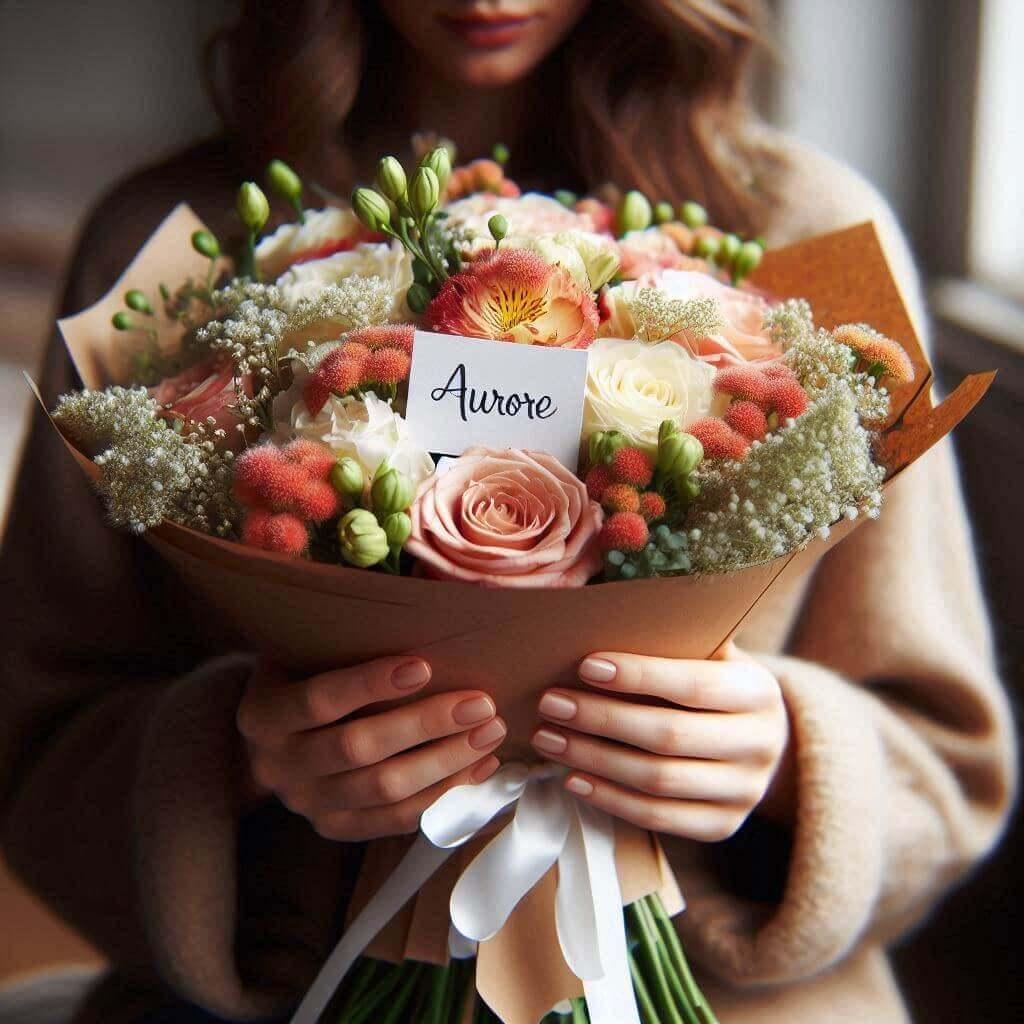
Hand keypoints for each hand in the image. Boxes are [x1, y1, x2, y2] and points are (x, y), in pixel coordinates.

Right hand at [237, 657, 505, 840]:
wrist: (276, 737)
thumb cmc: (305, 675)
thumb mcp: (304, 651)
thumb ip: (342, 639)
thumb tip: (414, 606)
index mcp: (263, 715)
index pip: (319, 700)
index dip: (370, 684)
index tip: (424, 666)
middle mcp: (278, 765)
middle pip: (358, 749)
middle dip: (425, 724)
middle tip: (480, 703)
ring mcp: (308, 803)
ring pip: (384, 790)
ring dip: (445, 761)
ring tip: (489, 732)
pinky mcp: (337, 827)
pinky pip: (397, 820)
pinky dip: (444, 794)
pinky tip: (480, 767)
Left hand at [531, 644, 791, 840]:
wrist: (754, 740)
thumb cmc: (712, 682)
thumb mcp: (709, 654)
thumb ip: (672, 640)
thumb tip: (599, 618)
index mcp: (758, 692)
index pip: (693, 684)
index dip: (638, 676)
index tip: (585, 666)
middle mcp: (760, 745)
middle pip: (669, 736)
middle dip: (602, 719)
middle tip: (552, 703)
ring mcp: (744, 792)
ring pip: (657, 781)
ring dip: (594, 759)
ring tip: (549, 738)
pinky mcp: (722, 826)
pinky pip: (657, 817)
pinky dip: (609, 798)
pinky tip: (573, 778)